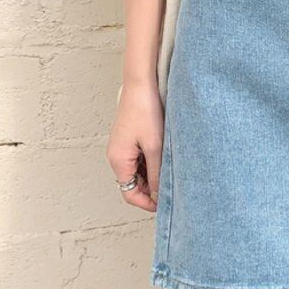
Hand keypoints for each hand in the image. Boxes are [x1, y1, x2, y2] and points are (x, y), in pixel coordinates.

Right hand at [106, 80, 164, 210]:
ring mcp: (122, 147)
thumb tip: (158, 196)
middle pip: (132, 184)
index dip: (147, 203)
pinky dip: (150, 162)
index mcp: (118, 160)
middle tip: (173, 187)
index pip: (129, 193)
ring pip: (137, 171)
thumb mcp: (155, 147)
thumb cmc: (145, 112)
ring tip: (171, 170)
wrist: (141, 84)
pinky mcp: (129, 139)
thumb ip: (156, 174)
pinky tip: (165, 157)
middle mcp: (116, 156)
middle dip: (151, 189)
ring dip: (152, 175)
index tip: (166, 204)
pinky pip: (139, 159)